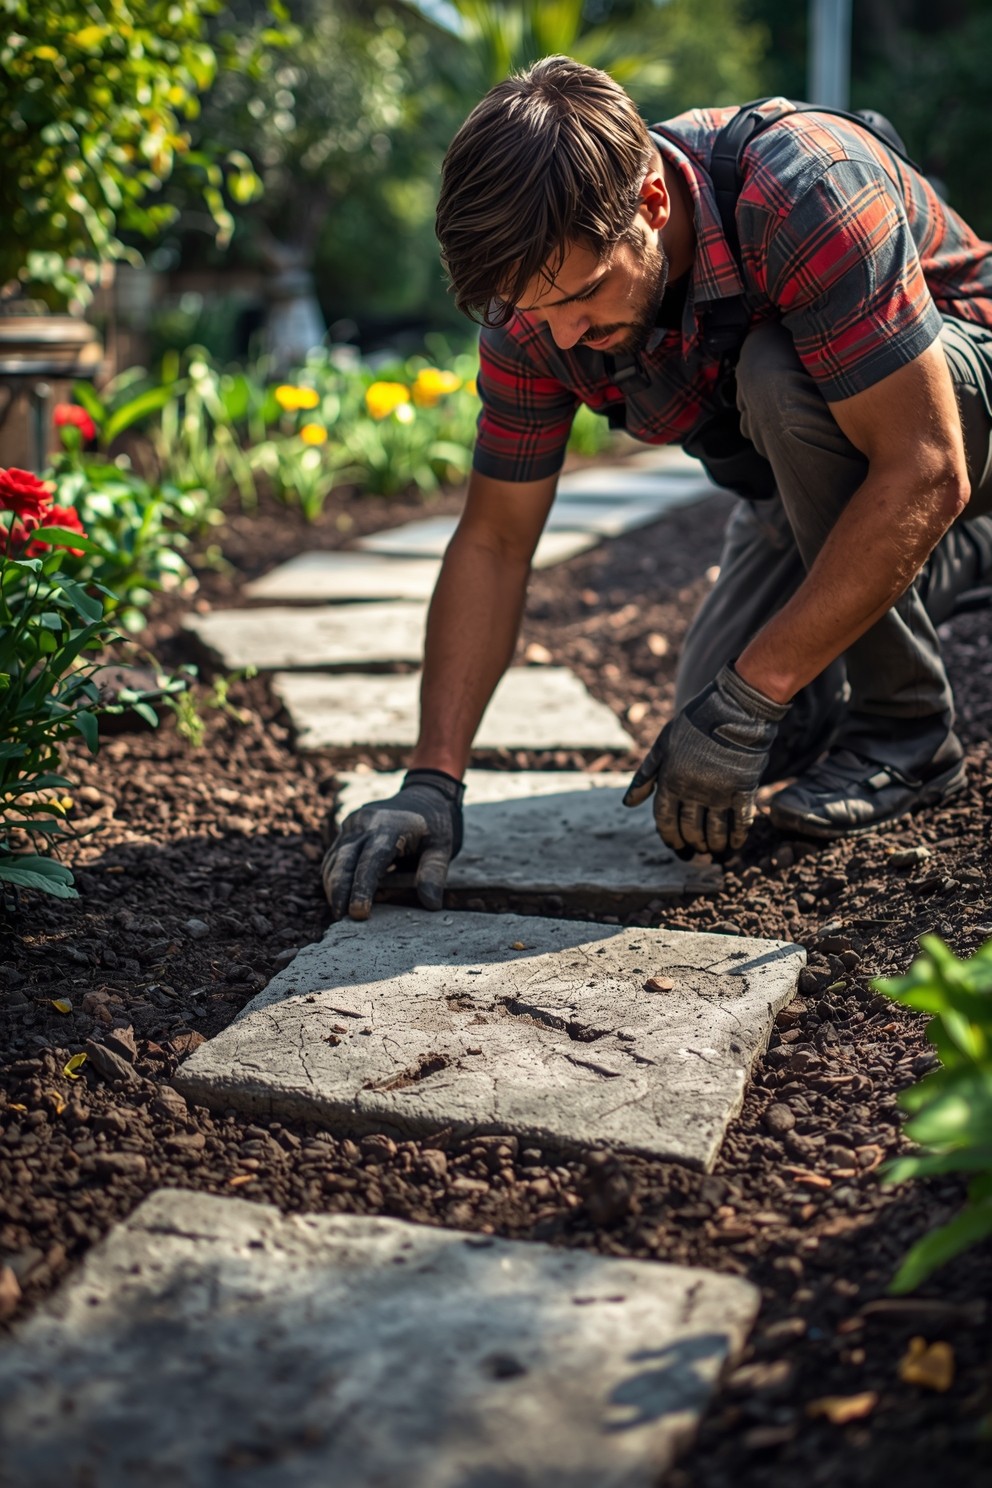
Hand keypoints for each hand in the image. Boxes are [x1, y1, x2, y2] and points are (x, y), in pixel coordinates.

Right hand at [322, 769, 464, 919]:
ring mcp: (352, 825)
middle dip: (340, 891)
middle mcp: (365, 823)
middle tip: (341, 919)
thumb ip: (434, 873)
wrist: (423, 795)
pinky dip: (332, 877)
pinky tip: (337, 897)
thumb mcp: (443, 846)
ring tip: (339, 913)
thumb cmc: (434, 825)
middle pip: (344, 860)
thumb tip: (431, 905)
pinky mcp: (346, 830)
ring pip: (334, 859)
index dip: (362, 888)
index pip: (371, 860)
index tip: (359, 913)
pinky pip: (334, 856)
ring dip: (333, 887)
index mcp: (390, 826)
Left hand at [622, 663, 789, 854]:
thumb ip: (646, 775)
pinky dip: (737, 836)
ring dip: (713, 844)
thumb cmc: (696, 723)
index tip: (674, 844)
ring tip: (713, 849)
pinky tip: (735, 844)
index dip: (669, 836)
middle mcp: (694, 791)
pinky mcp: (743, 790)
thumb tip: (628, 803)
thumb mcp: (663, 744)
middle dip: (691, 842)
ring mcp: (720, 792)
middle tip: (696, 848)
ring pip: (715, 830)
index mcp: (671, 780)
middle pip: (690, 828)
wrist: (735, 709)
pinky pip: (740, 821)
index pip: (665, 819)